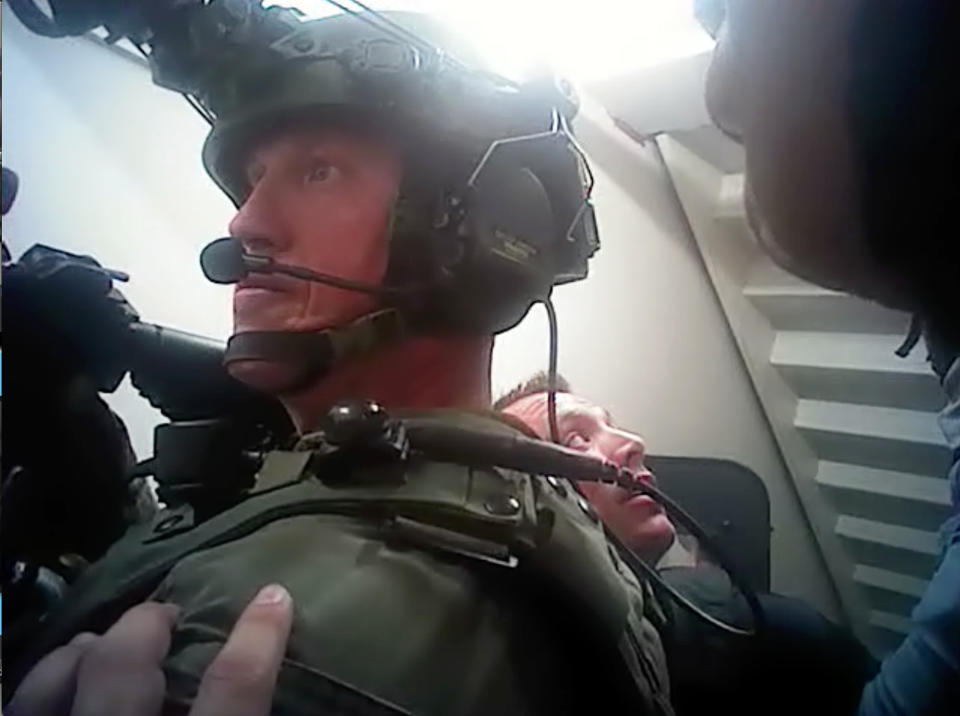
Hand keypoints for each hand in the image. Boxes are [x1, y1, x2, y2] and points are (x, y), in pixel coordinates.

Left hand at [9, 584, 293, 715]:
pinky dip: (42, 683)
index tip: (274, 598)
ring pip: (54, 681)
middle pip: (125, 668)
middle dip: (145, 626)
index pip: (234, 692)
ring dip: (83, 652)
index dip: (258, 639)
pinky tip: (60, 680)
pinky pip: (18, 705)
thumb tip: (285, 692)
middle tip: (167, 616)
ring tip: (102, 642)